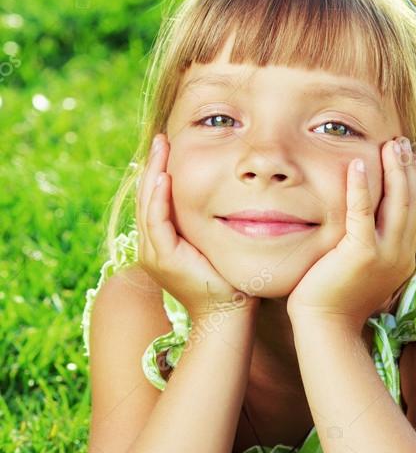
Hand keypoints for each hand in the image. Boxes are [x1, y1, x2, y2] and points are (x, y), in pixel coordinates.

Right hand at [136, 133, 258, 320]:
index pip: (155, 200)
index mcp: (163, 243)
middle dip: (153, 165)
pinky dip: (159, 198)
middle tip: (161, 138)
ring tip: (161, 147)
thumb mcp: (218, 243)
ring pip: (147, 205)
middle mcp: (152, 247)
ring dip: (153, 174)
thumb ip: (212, 223)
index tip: (169, 146)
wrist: (229, 314)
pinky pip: (156, 222)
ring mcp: (154, 254)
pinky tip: (165, 177)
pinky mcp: (164, 259)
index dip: (159, 172)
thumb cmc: (231, 281)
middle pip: (146, 197)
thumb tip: (230, 195)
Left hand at [286, 136, 415, 330]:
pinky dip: (362, 188)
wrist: (326, 328)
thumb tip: (368, 224)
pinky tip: (357, 165)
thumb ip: (371, 243)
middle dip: (409, 168)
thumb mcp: (363, 268)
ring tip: (391, 144)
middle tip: (404, 142)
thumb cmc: (336, 298)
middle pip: (412, 201)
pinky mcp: (362, 254)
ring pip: (397, 203)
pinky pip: (364, 213)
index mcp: (404, 255)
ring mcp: (386, 254)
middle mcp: (401, 253)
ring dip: (394, 170)